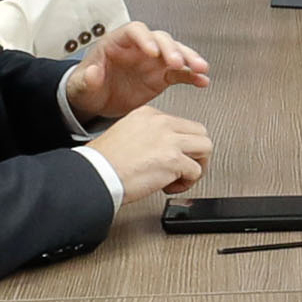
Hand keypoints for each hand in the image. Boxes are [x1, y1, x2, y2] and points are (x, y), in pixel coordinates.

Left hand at [66, 21, 210, 121]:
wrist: (95, 102)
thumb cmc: (86, 87)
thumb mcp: (81, 85)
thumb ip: (87, 79)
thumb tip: (93, 72)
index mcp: (117, 42)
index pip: (135, 31)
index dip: (145, 38)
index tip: (152, 51)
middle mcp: (139, 48)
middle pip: (160, 39)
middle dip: (171, 49)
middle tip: (178, 62)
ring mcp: (152, 62)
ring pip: (175, 53)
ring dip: (189, 59)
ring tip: (201, 68)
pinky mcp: (161, 77)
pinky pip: (180, 73)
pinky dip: (192, 76)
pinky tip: (202, 81)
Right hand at [90, 105, 212, 206]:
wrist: (95, 175)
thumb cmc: (103, 162)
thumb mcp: (125, 134)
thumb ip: (147, 136)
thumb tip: (163, 151)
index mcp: (148, 115)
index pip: (181, 124)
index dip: (180, 145)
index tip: (170, 158)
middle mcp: (161, 124)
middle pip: (200, 132)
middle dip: (196, 153)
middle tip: (184, 168)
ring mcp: (169, 141)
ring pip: (205, 147)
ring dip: (197, 166)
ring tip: (181, 177)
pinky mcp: (173, 161)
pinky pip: (196, 171)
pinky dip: (187, 183)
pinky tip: (169, 187)